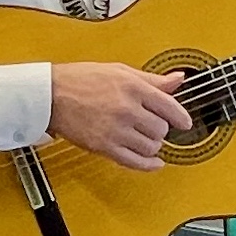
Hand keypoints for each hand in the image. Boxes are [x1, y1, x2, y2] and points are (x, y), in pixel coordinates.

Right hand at [48, 61, 191, 171]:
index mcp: (132, 87)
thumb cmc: (81, 80)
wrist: (50, 95)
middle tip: (153, 126)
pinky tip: (154, 163)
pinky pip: (135, 162)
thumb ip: (151, 79)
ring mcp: (116, 130)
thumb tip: (177, 80)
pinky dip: (149, 165)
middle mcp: (126, 109)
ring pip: (151, 146)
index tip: (185, 123)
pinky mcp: (105, 146)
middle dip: (160, 129)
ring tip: (144, 138)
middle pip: (161, 129)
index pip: (169, 106)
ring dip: (152, 145)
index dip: (181, 117)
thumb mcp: (119, 71)